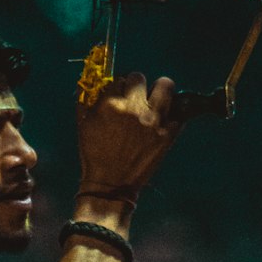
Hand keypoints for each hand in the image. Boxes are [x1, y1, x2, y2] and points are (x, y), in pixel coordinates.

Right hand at [77, 72, 178, 202]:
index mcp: (110, 105)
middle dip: (137, 87)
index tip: (121, 94)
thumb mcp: (83, 124)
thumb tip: (89, 79)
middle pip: (140, 78)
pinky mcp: (167, 134)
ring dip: (160, 90)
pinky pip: (178, 112)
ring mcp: (153, 121)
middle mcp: (133, 109)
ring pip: (166, 85)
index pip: (119, 79)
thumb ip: (85, 99)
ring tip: (157, 99)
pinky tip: (163, 121)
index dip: (120, 86)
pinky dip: (172, 115)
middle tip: (137, 97)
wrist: (111, 184)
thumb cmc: (94, 154)